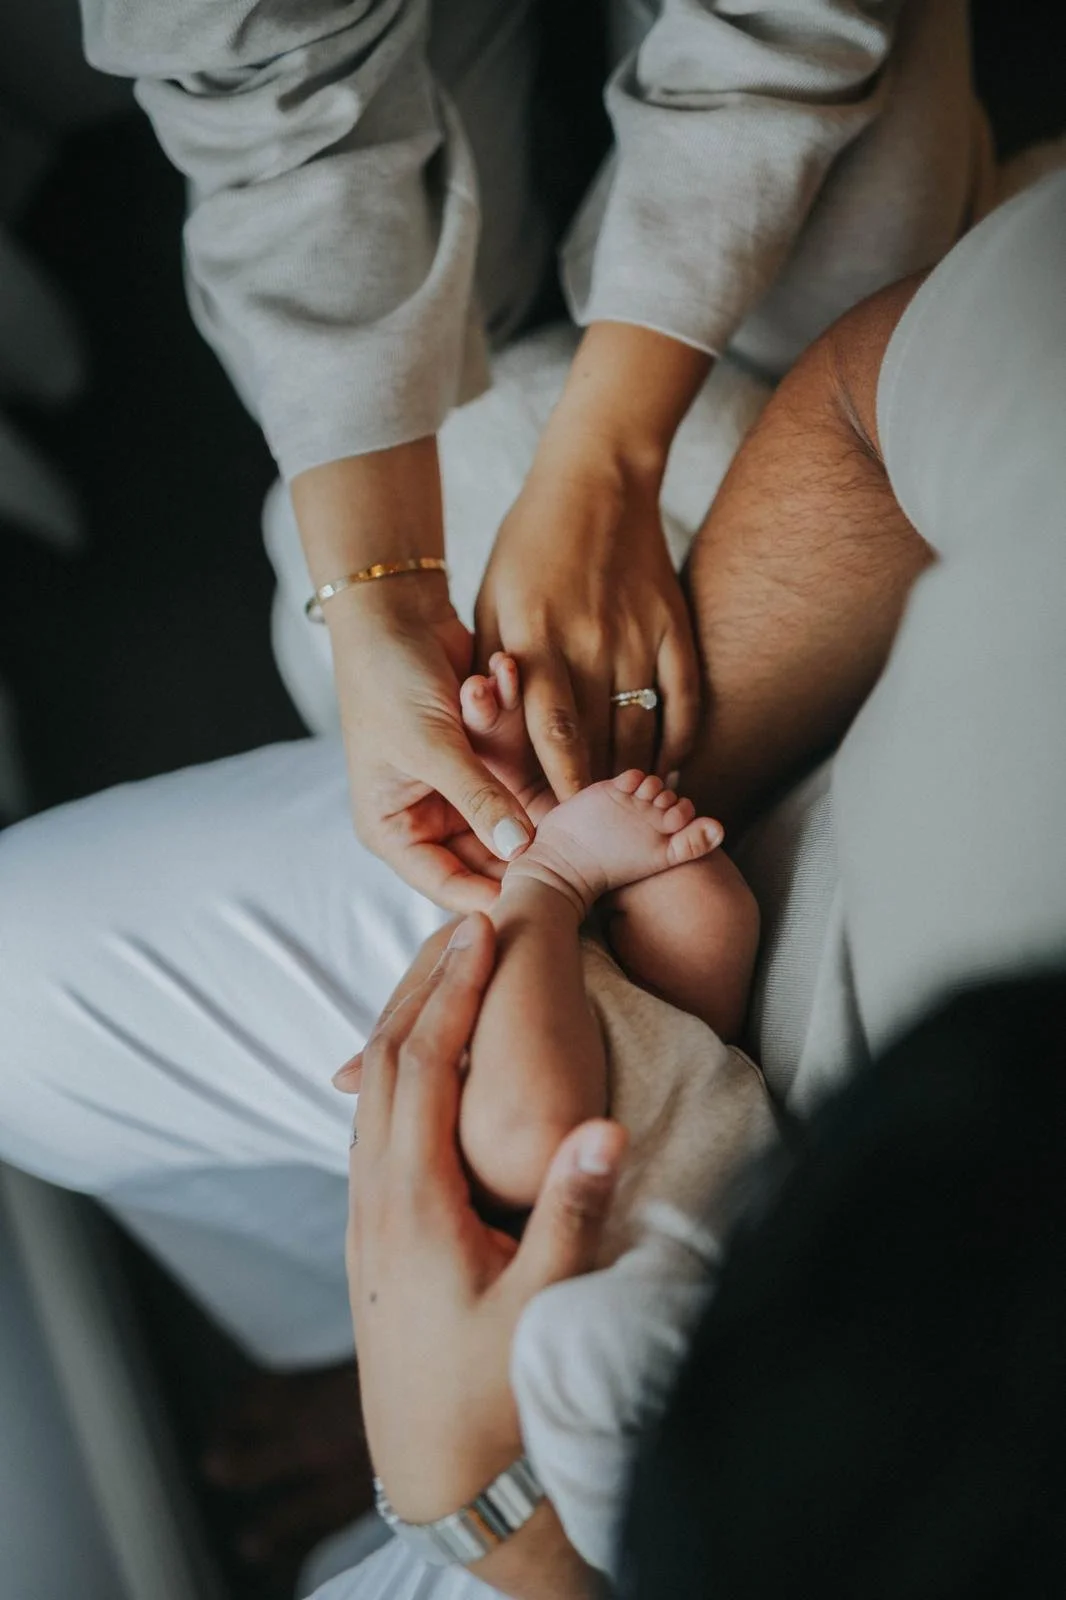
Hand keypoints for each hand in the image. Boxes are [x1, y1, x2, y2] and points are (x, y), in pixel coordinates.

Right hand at [291, 440, 533, 911]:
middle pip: (490, 858)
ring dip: (524, 777)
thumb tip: (521, 851)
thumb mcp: (431, 744)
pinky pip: (518, 769)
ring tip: (531, 745)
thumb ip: (478, 798)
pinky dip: (519, 739)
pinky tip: (504, 687)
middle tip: (578, 838)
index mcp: (394, 831)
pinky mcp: (486, 757)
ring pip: (512, 812)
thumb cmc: (388, 678)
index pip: (450, 886)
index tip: (550, 896)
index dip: (497, 897)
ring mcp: (459, 789)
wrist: (392, 610)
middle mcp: (426, 818)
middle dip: (528, 840)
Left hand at [336, 914, 626, 1526]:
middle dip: (424, 984)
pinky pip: (375, 1122)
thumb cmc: (491, 1396)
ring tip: (447, 970)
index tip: (482, 930)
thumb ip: (572, 1214)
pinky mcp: (372, 1231)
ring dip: (407, 1020)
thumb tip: (606, 1126)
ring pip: (372, 1089)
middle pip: (386, 1060)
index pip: (425, 1065)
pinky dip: (399, 1067)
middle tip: (464, 922)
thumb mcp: (543, 1306)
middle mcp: (376, 1196)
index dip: (454, 992)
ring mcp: (366, 1214)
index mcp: (414, 1202)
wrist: (435, 1475)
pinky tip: (425, 1060)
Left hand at [475, 331, 703, 801]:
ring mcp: (640, 638)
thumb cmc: (528, 550)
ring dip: (635, 784)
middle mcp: (590, 645)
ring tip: (627, 820)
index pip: (549, 737)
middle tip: (589, 843)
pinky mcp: (676, 628)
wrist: (595, 479)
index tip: (548, 831)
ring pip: (643, 736)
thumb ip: (495, 676)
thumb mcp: (492, 606)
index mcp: (535, 642)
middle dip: (591, 802)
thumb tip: (490, 748)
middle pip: (598, 747)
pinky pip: (684, 704)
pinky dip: (679, 746)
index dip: (552, 792)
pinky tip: (668, 774)